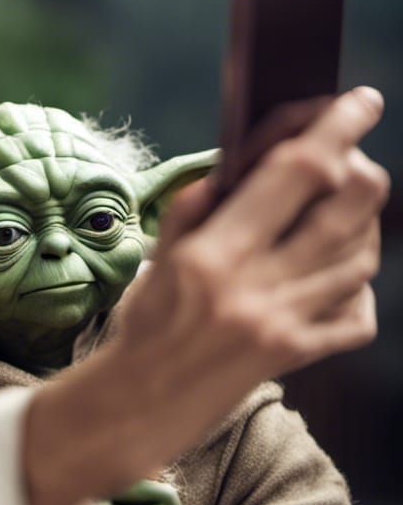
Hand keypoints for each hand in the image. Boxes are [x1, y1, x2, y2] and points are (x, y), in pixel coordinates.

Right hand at [124, 87, 387, 395]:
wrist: (140, 403)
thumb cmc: (142, 327)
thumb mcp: (155, 259)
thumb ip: (194, 210)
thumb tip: (234, 167)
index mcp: (216, 253)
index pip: (294, 173)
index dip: (335, 128)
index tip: (359, 101)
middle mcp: (257, 286)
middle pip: (349, 210)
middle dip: (363, 170)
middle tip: (352, 158)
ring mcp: (284, 323)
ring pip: (361, 258)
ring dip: (362, 225)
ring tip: (338, 214)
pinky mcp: (299, 355)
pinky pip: (358, 317)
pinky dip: (357, 290)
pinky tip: (334, 277)